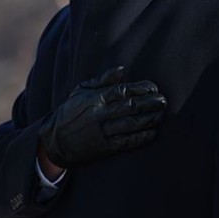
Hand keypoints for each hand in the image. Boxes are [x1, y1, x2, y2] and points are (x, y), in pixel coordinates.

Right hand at [39, 66, 166, 167]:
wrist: (55, 140)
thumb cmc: (70, 112)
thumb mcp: (81, 90)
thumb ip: (103, 80)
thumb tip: (123, 70)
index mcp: (96, 98)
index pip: (124, 90)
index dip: (141, 89)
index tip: (153, 88)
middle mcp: (101, 114)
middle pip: (131, 106)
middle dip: (151, 103)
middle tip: (163, 100)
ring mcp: (103, 132)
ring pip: (132, 124)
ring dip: (150, 119)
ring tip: (161, 114)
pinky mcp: (105, 147)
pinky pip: (127, 142)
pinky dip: (141, 137)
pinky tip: (152, 132)